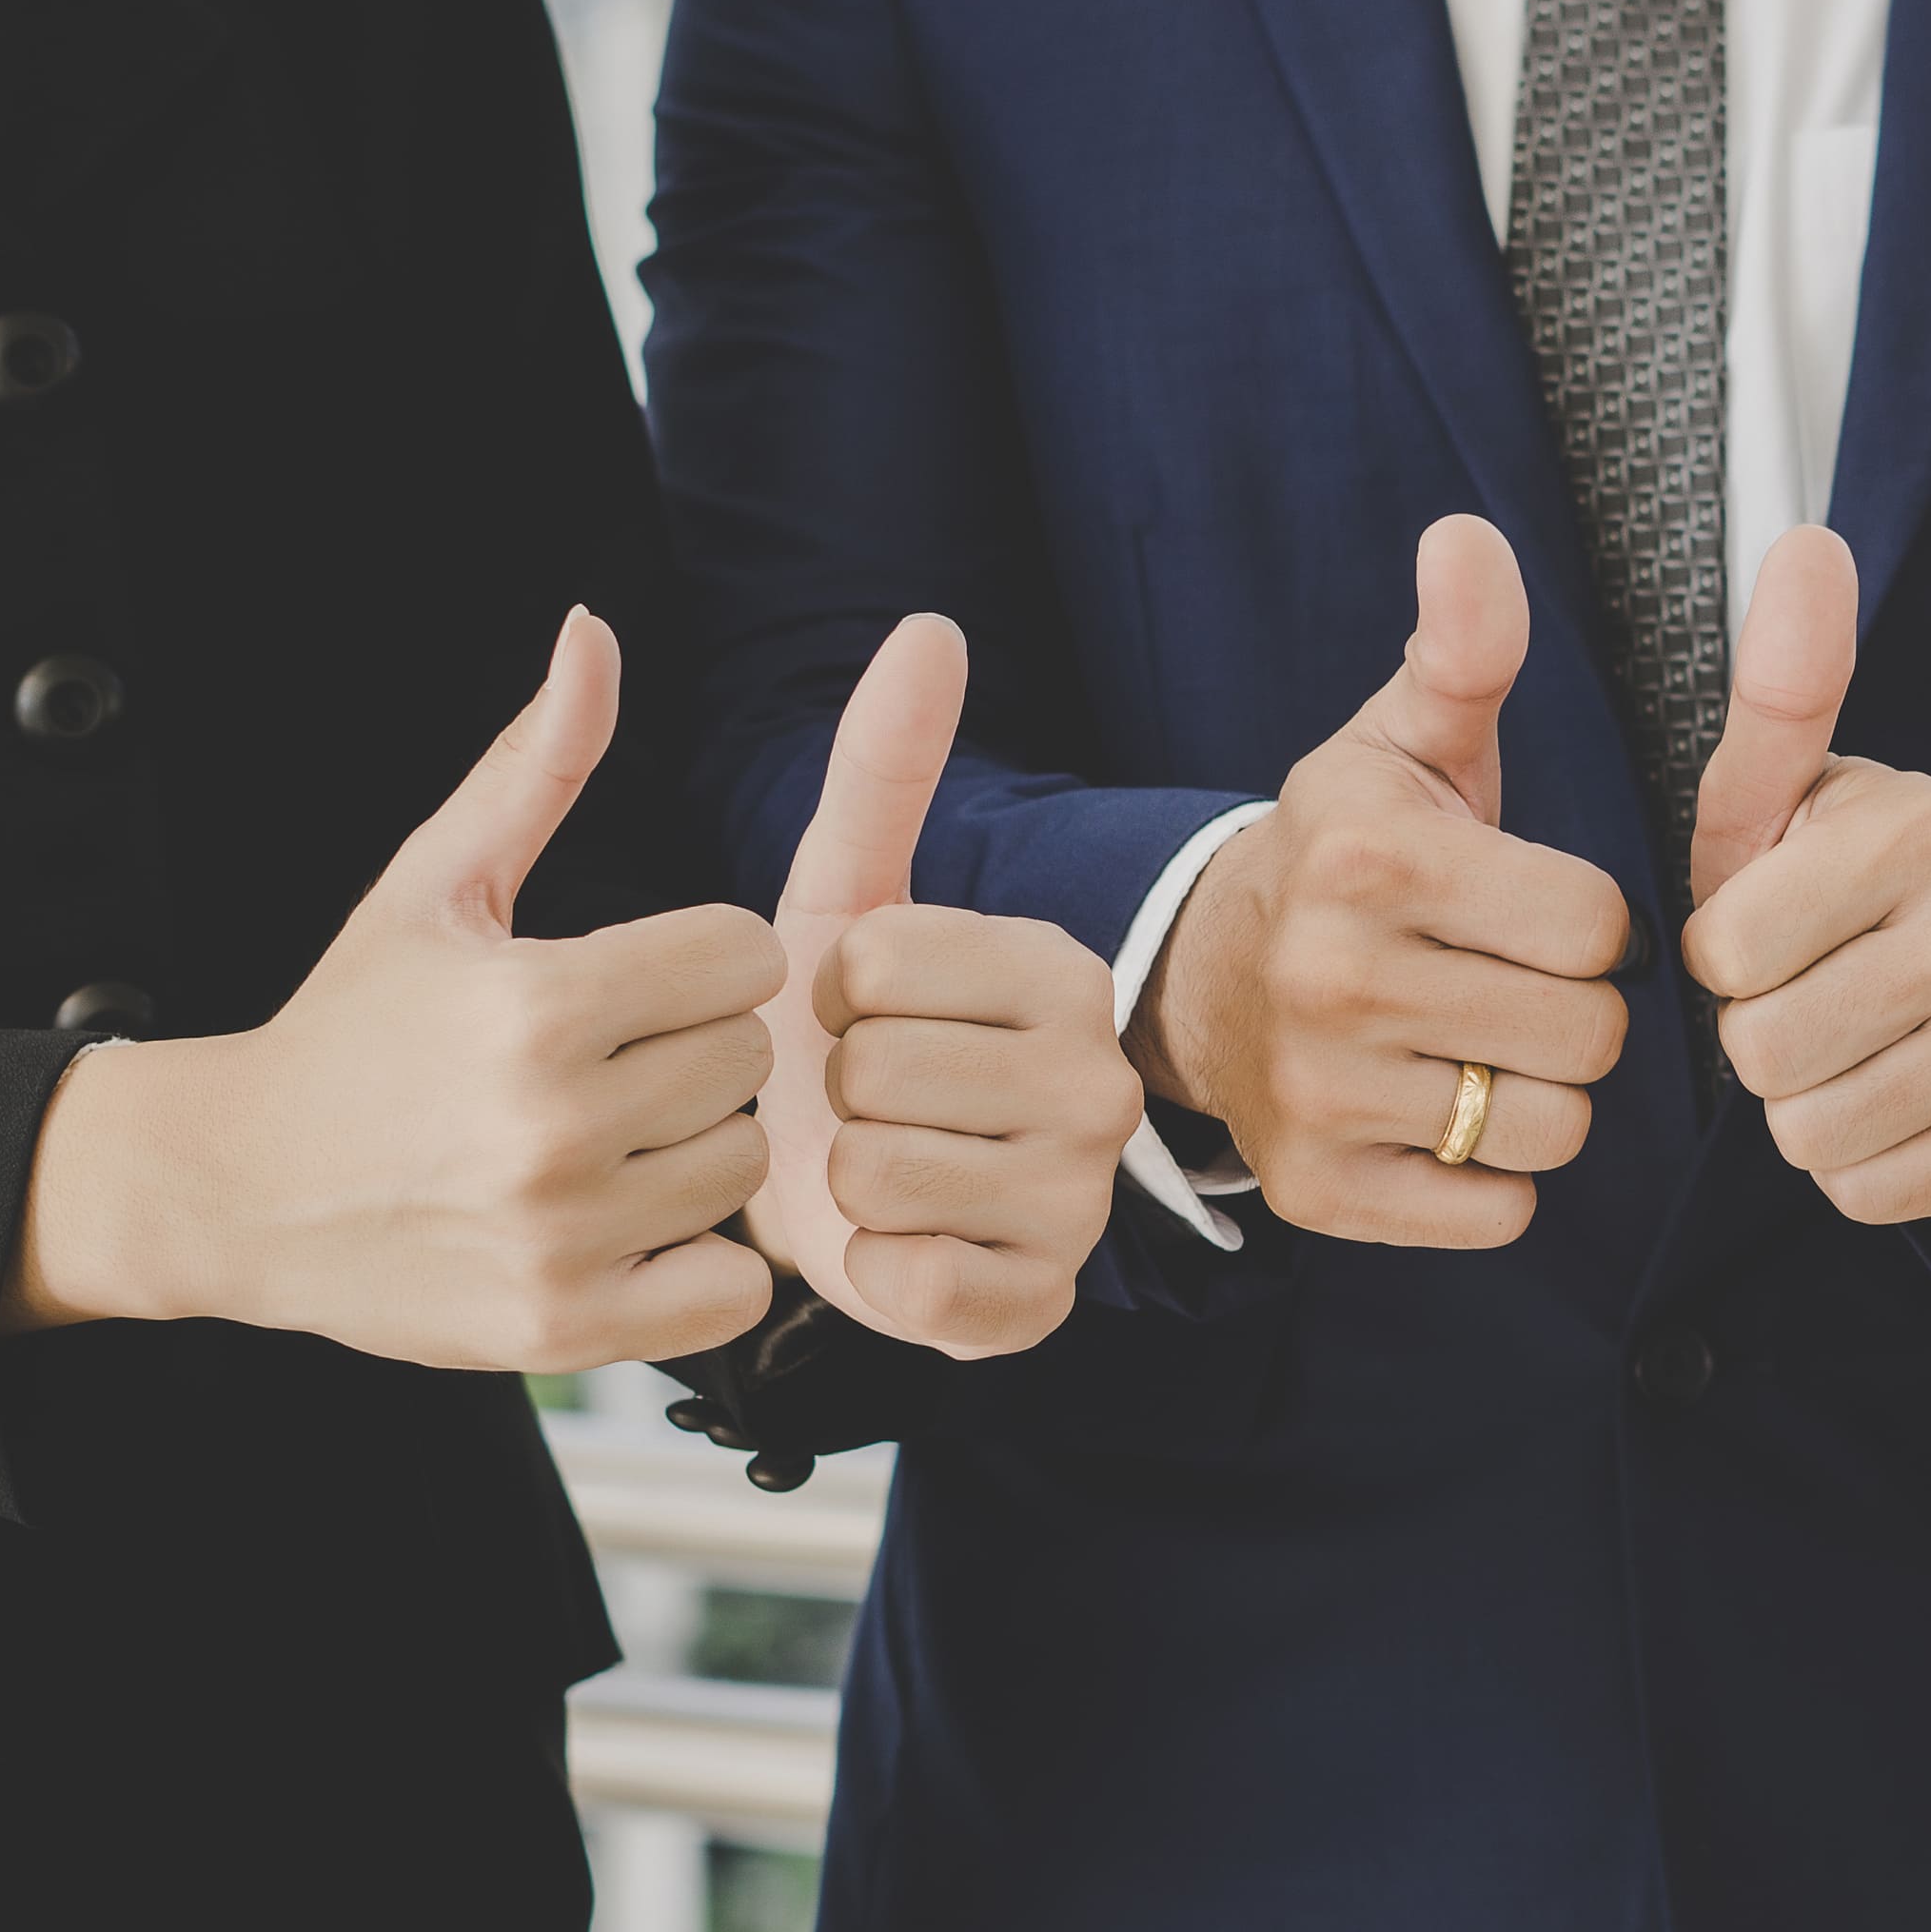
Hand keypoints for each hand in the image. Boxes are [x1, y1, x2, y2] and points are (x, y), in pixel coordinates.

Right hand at [5, 609, 784, 1368]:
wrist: (237, 1190)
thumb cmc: (352, 1025)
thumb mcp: (433, 883)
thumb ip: (535, 764)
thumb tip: (593, 629)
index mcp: (539, 1002)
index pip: (744, 955)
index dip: (703, 958)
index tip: (644, 977)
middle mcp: (555, 1123)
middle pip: (750, 1060)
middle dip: (698, 1051)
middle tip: (617, 1065)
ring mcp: (564, 1233)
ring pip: (742, 1168)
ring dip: (696, 1153)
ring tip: (610, 1140)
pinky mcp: (565, 1327)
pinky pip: (730, 1291)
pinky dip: (698, 1265)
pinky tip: (628, 1225)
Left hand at [752, 615, 1147, 1357]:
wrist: (845, 1199)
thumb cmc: (848, 1039)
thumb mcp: (848, 896)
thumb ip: (887, 765)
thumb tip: (930, 624)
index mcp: (1064, 970)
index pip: (878, 960)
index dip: (830, 990)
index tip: (863, 1010)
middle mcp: (1099, 1082)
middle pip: (875, 1070)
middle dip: (836, 1089)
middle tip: (869, 1102)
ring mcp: (1080, 1203)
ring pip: (876, 1173)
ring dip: (842, 1181)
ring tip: (879, 1172)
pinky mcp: (1035, 1307)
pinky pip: (908, 1280)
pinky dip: (872, 1269)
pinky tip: (897, 1247)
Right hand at [1126, 515, 1632, 1245]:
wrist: (1204, 978)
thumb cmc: (1346, 854)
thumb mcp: (1402, 743)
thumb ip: (1464, 650)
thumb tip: (1470, 538)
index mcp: (1373, 860)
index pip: (1598, 928)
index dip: (1589, 924)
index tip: (1532, 910)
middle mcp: (1336, 980)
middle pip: (1589, 1037)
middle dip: (1575, 1013)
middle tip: (1509, 984)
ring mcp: (1321, 1097)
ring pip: (1551, 1132)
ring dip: (1539, 1099)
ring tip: (1478, 1047)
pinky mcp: (1321, 1193)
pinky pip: (1495, 1213)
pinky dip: (1490, 1178)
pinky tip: (1440, 1114)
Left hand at [1682, 529, 1930, 1225]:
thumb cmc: (1849, 889)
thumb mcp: (1794, 799)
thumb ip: (1779, 691)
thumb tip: (1806, 544)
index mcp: (1918, 826)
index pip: (1723, 953)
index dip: (1722, 956)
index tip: (1771, 932)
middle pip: (1763, 1052)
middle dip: (1759, 1037)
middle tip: (1810, 997)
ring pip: (1810, 1131)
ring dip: (1801, 1105)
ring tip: (1847, 1048)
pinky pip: (1865, 1191)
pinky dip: (1857, 1163)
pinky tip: (1892, 1101)